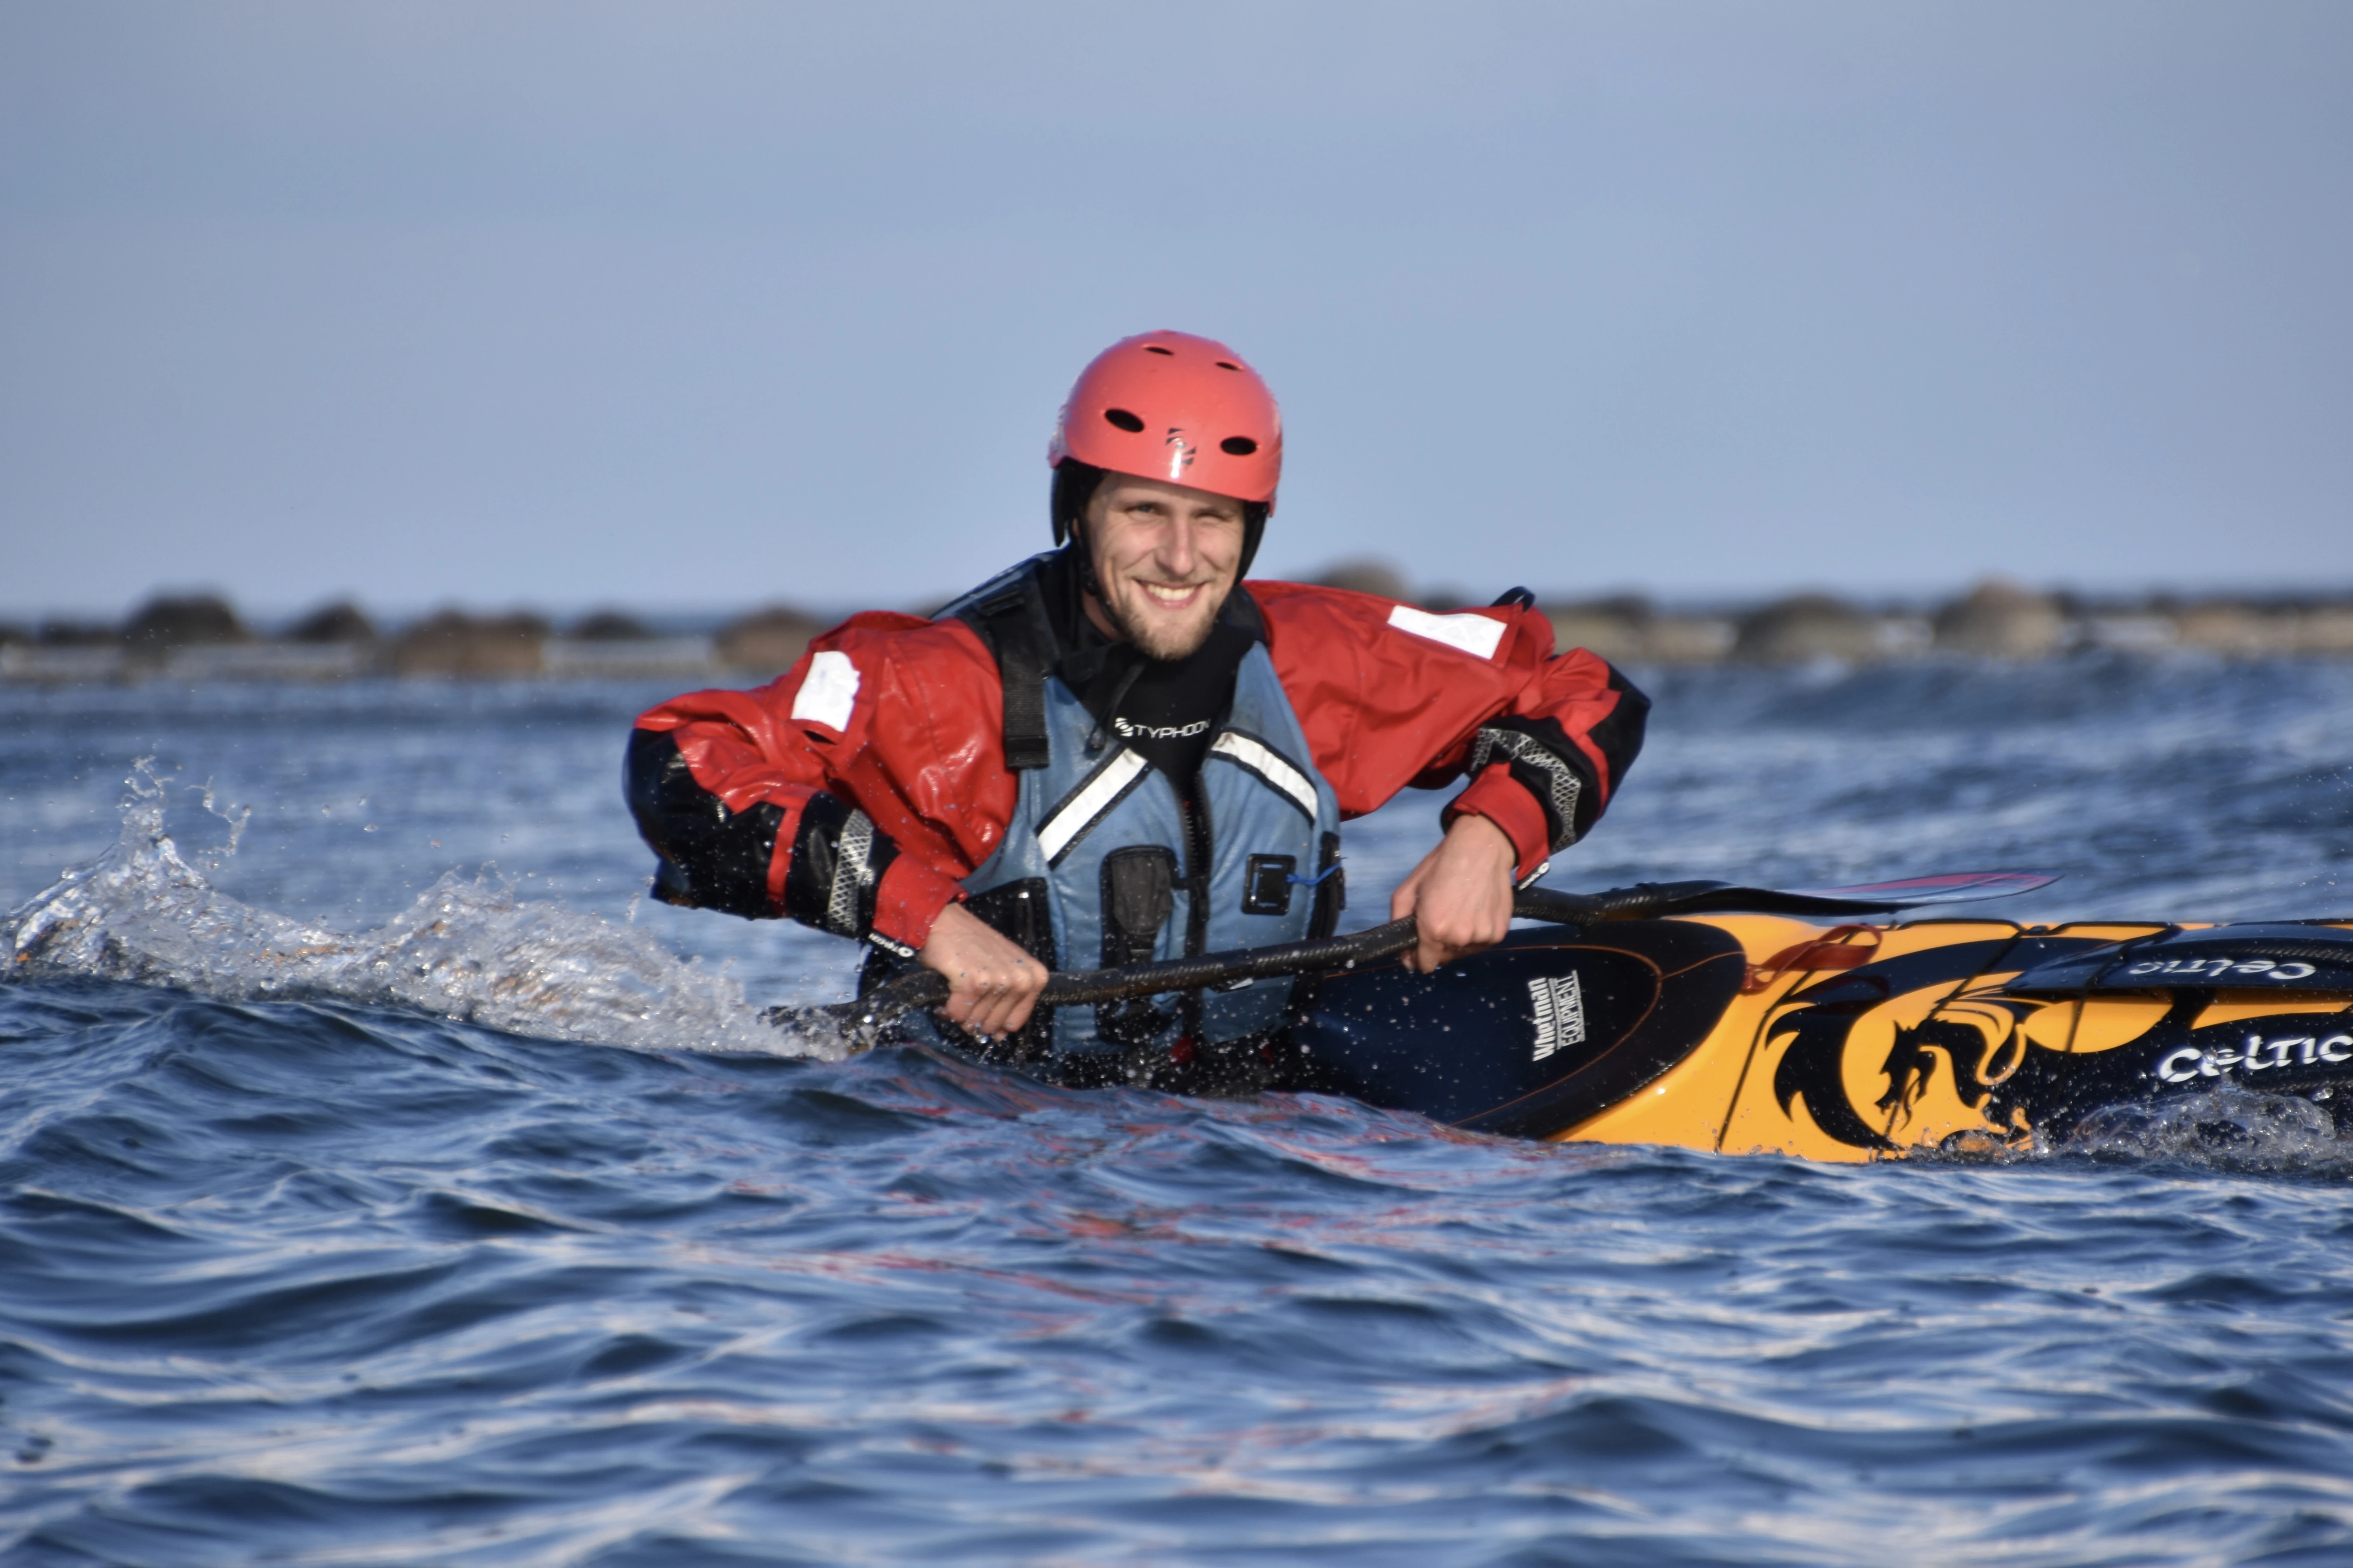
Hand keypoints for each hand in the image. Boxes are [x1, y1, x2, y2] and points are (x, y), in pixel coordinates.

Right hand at [917, 902, 1049, 1036]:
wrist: (946, 921)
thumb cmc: (973, 946)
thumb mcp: (1004, 969)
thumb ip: (1009, 1001)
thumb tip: (1000, 1036)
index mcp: (1035, 978)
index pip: (1015, 1023)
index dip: (994, 1022)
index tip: (982, 1007)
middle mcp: (1022, 980)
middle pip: (994, 1025)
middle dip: (974, 1017)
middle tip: (964, 997)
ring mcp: (998, 981)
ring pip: (975, 1022)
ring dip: (960, 1013)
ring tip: (956, 992)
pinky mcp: (974, 983)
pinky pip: (958, 1014)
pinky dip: (948, 1009)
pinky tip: (948, 992)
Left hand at [1390, 814, 1518, 973]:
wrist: (1482, 848)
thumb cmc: (1442, 865)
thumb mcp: (1408, 889)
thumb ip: (1398, 921)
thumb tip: (1404, 953)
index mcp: (1434, 929)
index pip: (1425, 965)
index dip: (1418, 956)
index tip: (1420, 944)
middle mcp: (1459, 938)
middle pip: (1444, 958)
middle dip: (1438, 944)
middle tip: (1443, 916)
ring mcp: (1482, 937)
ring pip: (1464, 951)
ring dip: (1459, 939)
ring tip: (1460, 912)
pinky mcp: (1499, 932)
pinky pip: (1482, 943)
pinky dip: (1477, 933)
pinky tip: (1475, 912)